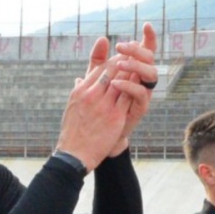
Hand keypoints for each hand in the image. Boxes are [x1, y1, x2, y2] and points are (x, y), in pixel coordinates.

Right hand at [55, 38, 134, 170]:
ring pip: (122, 80)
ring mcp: (103, 105)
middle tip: (135, 58)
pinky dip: (136, 87)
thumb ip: (78, 90)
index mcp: (80, 90)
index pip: (99, 68)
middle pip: (112, 70)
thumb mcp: (71, 105)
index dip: (113, 61)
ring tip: (142, 67)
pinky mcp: (115, 117)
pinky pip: (129, 97)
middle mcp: (91, 94)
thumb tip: (79, 79)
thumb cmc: (72, 132)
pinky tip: (143, 84)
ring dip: (133, 72)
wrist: (74, 155)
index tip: (122, 59)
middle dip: (125, 62)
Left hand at [107, 23, 158, 151]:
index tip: (146, 25)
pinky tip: (115, 82)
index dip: (149, 38)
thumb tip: (102, 38)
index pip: (146, 51)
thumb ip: (98, 60)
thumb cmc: (98, 104)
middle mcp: (142, 80)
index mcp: (135, 71)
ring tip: (119, 63)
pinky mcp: (140, 108)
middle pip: (150, 59)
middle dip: (138, 50)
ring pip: (151, 75)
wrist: (97, 133)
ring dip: (136, 66)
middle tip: (121, 46)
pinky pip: (141, 94)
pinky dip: (129, 86)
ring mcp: (143, 94)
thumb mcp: (95, 79)